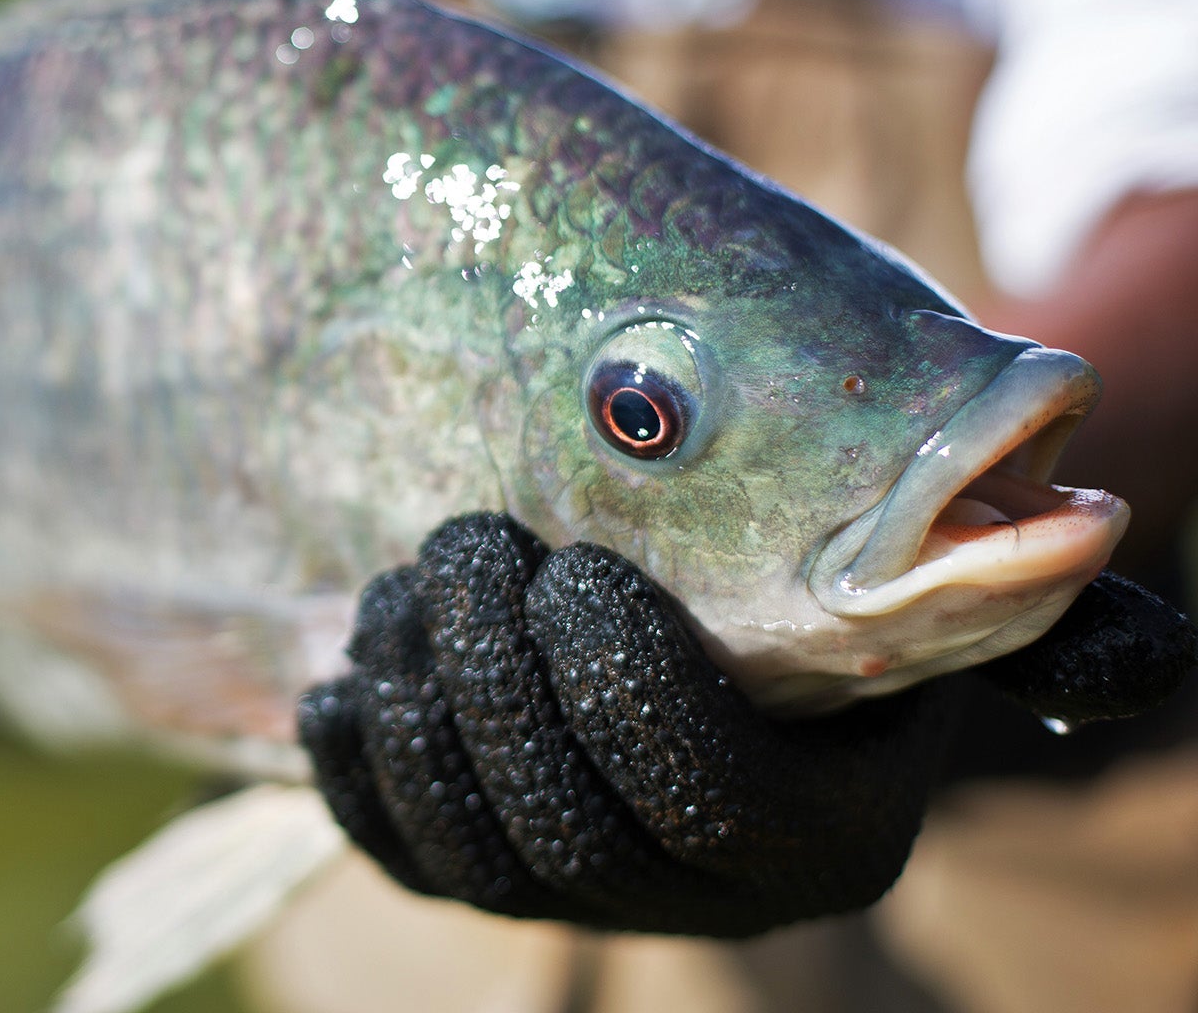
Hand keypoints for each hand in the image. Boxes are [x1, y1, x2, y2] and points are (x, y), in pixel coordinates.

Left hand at [297, 513, 956, 936]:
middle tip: (468, 546)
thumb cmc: (828, 614)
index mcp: (815, 837)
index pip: (707, 794)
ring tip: (406, 587)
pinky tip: (343, 682)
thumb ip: (998, 597)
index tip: (576, 569)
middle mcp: (691, 900)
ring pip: (472, 850)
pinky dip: (356, 771)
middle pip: (567, 829)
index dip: (625, 687)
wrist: (742, 665)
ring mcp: (576, 901)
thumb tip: (1105, 561)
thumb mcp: (922, 603)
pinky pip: (399, 856)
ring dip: (418, 707)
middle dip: (497, 679)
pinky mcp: (481, 877)